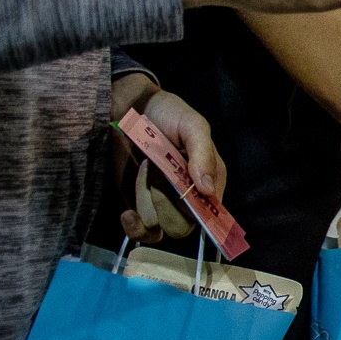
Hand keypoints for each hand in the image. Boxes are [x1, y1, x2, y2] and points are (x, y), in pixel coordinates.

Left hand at [120, 87, 225, 243]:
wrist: (129, 108)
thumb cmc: (167, 113)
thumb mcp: (192, 125)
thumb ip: (202, 154)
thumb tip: (208, 191)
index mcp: (209, 178)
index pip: (212, 211)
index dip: (201, 213)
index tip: (185, 200)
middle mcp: (188, 195)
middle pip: (184, 225)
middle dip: (167, 207)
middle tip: (157, 177)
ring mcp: (162, 202)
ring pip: (161, 228)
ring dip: (147, 207)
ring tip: (141, 176)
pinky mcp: (139, 206)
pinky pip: (142, 231)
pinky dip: (135, 227)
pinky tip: (127, 213)